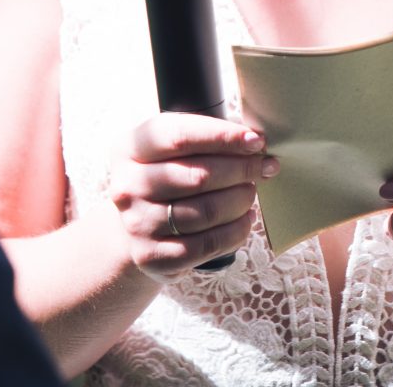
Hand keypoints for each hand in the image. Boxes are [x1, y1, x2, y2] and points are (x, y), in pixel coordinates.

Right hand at [107, 114, 277, 277]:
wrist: (137, 227)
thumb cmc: (167, 178)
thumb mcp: (171, 150)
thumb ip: (206, 140)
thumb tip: (255, 142)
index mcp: (130, 148)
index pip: (181, 136)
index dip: (223, 137)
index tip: (257, 140)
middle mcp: (128, 185)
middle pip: (199, 175)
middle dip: (242, 169)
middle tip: (265, 167)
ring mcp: (137, 223)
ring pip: (207, 212)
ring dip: (241, 201)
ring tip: (251, 193)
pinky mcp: (152, 256)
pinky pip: (207, 245)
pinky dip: (236, 231)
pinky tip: (244, 220)